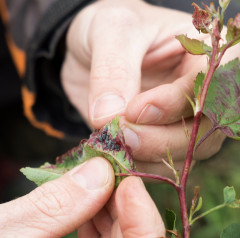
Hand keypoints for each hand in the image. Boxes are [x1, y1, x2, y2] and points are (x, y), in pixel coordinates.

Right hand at [0, 158, 164, 236]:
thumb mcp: (5, 233)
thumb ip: (53, 206)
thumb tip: (99, 170)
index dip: (142, 220)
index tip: (128, 180)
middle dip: (125, 204)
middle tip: (111, 169)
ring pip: (120, 236)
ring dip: (113, 205)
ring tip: (98, 177)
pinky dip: (99, 216)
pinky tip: (88, 197)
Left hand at [61, 0, 229, 176]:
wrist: (90, 47)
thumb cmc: (107, 26)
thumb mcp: (110, 31)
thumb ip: (112, 70)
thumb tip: (109, 116)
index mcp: (198, 52)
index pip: (208, 84)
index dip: (175, 103)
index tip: (135, 110)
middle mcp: (195, 89)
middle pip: (201, 127)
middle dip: (162, 139)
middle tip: (123, 136)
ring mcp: (178, 115)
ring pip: (184, 150)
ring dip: (149, 156)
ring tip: (116, 146)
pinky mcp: (157, 133)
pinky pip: (159, 159)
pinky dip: (139, 164)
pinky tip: (117, 155)